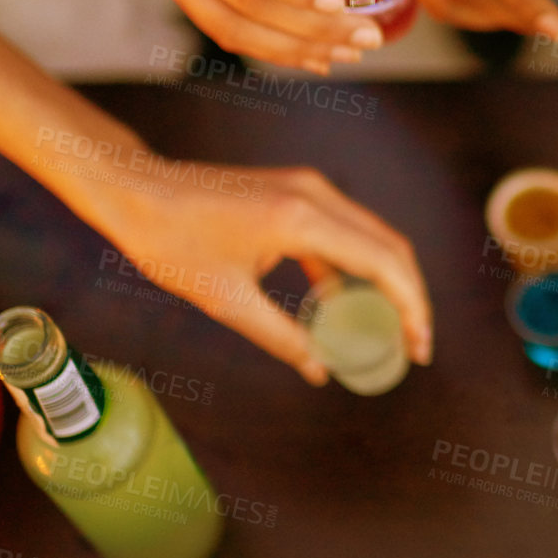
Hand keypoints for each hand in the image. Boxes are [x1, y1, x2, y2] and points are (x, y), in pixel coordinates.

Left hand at [106, 163, 431, 383]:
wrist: (137, 190)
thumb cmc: (172, 242)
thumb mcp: (227, 301)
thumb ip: (282, 336)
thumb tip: (321, 369)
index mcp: (302, 219)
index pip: (383, 262)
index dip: (411, 307)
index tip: (419, 347)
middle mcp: (316, 194)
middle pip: (391, 246)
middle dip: (410, 298)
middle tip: (415, 344)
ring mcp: (309, 188)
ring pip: (372, 236)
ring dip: (387, 281)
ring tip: (388, 328)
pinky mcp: (297, 191)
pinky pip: (344, 230)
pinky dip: (355, 267)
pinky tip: (345, 303)